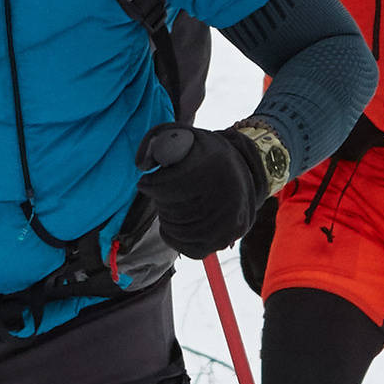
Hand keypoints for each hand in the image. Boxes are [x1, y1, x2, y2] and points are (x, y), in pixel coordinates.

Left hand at [134, 120, 283, 256]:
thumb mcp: (186, 136)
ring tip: (170, 204)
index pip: (166, 186)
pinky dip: (174, 236)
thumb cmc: (205, 154)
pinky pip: (186, 247)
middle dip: (160, 200)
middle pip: (171, 209)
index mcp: (216, 164)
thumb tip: (142, 165)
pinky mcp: (226, 239)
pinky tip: (175, 222)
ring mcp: (230, 221)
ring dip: (166, 217)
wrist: (242, 173)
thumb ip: (159, 140)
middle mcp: (229, 195)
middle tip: (161, 192)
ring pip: (177, 229)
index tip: (145, 182)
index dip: (150, 185)